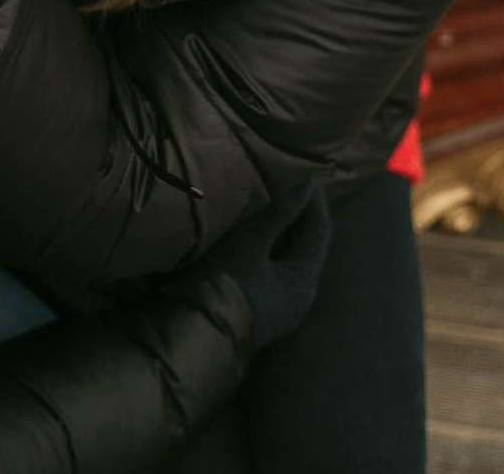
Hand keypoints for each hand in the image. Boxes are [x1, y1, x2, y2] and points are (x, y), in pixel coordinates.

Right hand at [189, 181, 331, 352]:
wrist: (184, 336)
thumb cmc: (225, 287)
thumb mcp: (250, 244)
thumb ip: (279, 212)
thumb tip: (306, 180)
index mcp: (303, 282)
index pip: (319, 229)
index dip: (312, 196)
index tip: (300, 167)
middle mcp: (292, 293)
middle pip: (299, 239)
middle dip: (290, 208)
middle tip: (276, 174)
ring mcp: (269, 298)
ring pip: (276, 249)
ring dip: (268, 222)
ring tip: (255, 190)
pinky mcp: (246, 298)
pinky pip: (258, 259)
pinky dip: (254, 238)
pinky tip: (238, 221)